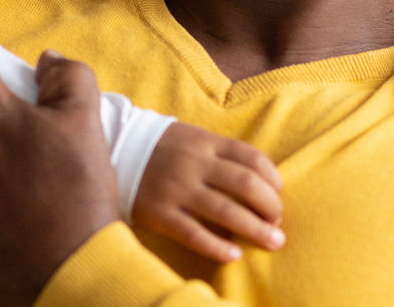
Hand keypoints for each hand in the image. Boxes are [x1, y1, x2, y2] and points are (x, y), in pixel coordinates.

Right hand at [132, 122, 284, 262]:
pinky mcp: (160, 212)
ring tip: (273, 242)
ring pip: (226, 211)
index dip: (273, 178)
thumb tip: (261, 182)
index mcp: (205, 142)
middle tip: (278, 223)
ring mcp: (177, 188)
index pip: (252, 158)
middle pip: (246, 184)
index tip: (278, 195)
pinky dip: (218, 247)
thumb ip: (222, 154)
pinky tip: (234, 255)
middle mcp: (194, 163)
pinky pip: (194, 233)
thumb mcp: (193, 138)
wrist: (115, 149)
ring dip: (255, 229)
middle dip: (271, 206)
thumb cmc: (164, 149)